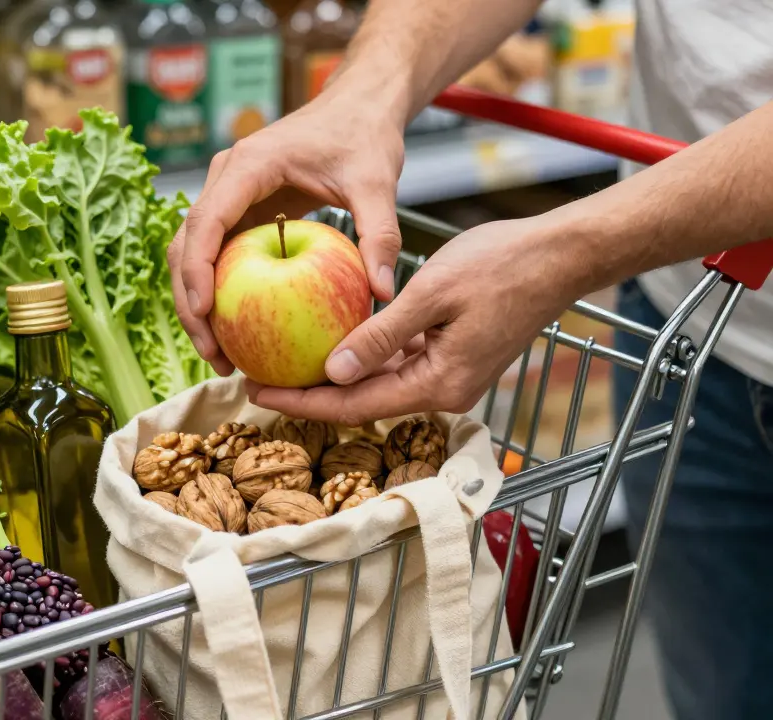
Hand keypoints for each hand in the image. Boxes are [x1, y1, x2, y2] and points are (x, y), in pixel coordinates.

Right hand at [167, 85, 407, 375]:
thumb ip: (381, 235)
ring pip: (192, 254)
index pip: (206, 221)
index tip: (204, 313)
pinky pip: (216, 256)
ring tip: (221, 355)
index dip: (197, 270)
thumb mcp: (377, 183)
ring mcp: (228, 195)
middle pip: (186, 245)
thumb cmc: (364, 136)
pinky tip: (238, 332)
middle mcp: (226, 178)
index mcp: (248, 166)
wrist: (357, 107)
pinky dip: (218, 293)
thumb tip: (385, 292)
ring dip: (198, 304)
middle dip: (190, 303)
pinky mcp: (238, 211)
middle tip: (214, 353)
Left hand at [247, 217, 580, 424]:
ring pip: (378, 383)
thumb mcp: (433, 294)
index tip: (258, 394)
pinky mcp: (453, 356)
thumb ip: (381, 335)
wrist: (562, 255)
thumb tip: (331, 371)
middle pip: (362, 401)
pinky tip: (330, 338)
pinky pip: (398, 362)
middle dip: (310, 394)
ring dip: (334, 374)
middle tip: (257, 377)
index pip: (355, 406)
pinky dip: (365, 354)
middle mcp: (444, 391)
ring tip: (283, 360)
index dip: (303, 404)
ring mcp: (450, 375)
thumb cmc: (504, 265)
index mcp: (439, 384)